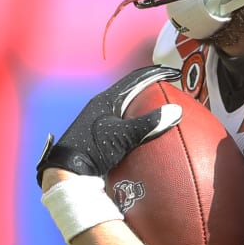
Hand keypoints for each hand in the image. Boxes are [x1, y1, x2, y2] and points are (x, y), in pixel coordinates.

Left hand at [35, 65, 182, 183]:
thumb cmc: (92, 149)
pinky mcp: (101, 135)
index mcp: (106, 99)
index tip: (172, 74)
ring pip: (128, 106)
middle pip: (131, 90)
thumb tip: (175, 111)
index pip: (134, 80)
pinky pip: (125, 121)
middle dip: (151, 87)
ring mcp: (101, 121)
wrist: (68, 170)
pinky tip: (146, 131)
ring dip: (144, 104)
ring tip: (161, 107)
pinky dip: (138, 121)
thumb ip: (148, 123)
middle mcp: (103, 106)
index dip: (155, 74)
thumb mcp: (122, 135)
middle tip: (169, 88)